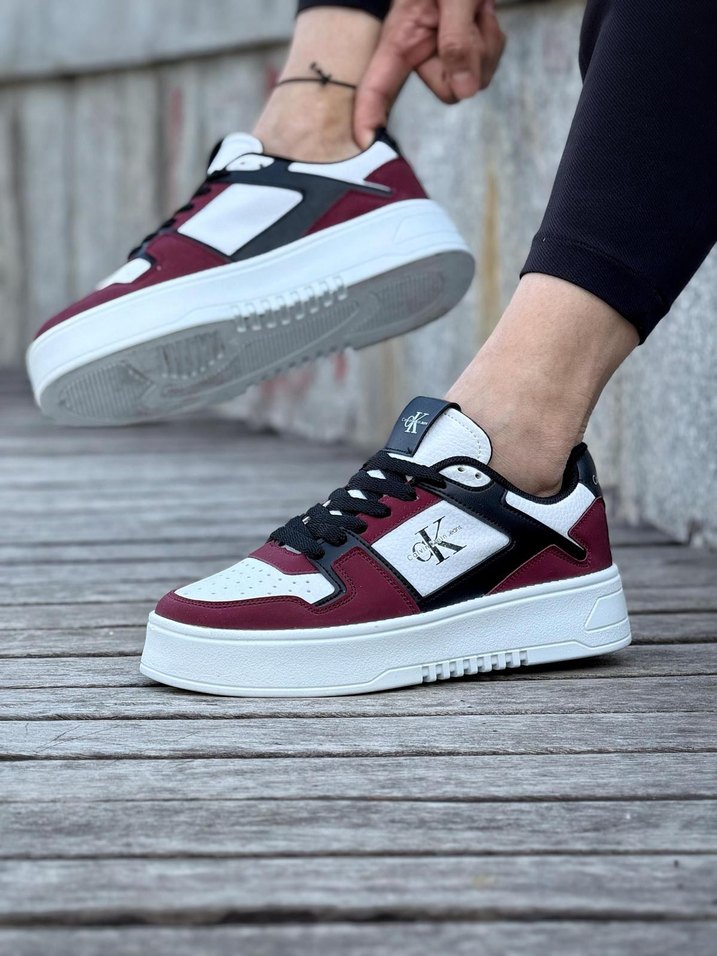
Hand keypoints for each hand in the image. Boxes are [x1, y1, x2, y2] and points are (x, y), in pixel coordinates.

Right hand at [354, 0, 505, 146]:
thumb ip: (457, 41)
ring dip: (486, 47)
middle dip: (471, 60)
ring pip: (473, 82)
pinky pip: (485, 69)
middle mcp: (418, 54)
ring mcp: (439, 56)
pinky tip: (482, 16)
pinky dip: (492, 43)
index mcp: (402, 40)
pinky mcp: (459, 55)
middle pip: (449, 91)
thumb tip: (465, 92)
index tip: (363, 140)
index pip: (377, 86)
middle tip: (473, 20)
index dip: (368, 114)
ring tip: (477, 11)